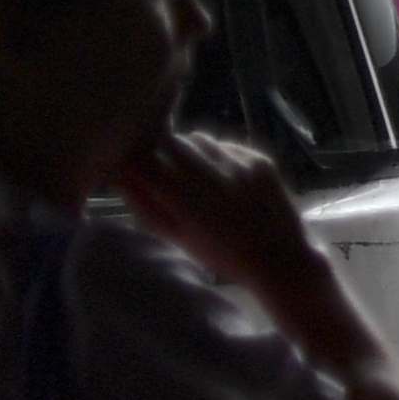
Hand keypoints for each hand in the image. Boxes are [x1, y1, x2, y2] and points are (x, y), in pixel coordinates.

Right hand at [120, 126, 319, 293]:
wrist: (279, 259)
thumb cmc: (222, 255)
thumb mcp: (177, 237)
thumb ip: (145, 206)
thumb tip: (118, 178)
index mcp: (184, 199)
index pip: (144, 160)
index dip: (136, 160)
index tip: (136, 166)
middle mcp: (210, 175)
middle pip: (170, 141)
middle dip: (162, 151)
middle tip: (166, 167)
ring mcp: (238, 164)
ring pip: (199, 140)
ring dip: (191, 151)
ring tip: (197, 174)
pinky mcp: (259, 160)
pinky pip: (227, 146)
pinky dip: (219, 156)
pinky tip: (224, 177)